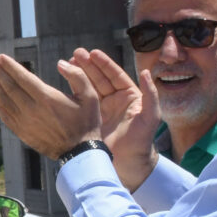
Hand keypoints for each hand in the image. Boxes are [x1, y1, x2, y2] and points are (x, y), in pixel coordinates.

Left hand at [0, 52, 101, 155]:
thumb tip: (61, 62)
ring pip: (5, 101)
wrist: (80, 153)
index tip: (0, 57)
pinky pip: (5, 116)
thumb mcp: (90, 96)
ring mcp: (25, 122)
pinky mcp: (23, 133)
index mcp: (47, 98)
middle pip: (10, 87)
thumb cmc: (87, 122)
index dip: (10, 66)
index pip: (23, 77)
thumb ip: (77, 75)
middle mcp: (32, 109)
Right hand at [70, 50, 157, 186]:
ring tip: (67, 62)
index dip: (104, 63)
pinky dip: (74, 90)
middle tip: (76, 53)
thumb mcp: (151, 117)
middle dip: (88, 64)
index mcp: (130, 95)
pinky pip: (82, 101)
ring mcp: (103, 108)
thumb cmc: (143, 141)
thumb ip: (151, 95)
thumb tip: (146, 72)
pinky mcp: (92, 118)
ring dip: (79, 74)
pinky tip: (65, 82)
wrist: (129, 164)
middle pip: (100, 77)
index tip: (93, 53)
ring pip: (89, 86)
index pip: (115, 75)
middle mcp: (116, 99)